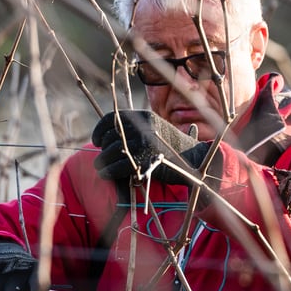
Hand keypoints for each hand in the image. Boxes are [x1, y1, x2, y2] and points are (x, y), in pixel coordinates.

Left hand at [92, 110, 211, 185]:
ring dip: (102, 162)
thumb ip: (137, 130)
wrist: (195, 160)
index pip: (113, 118)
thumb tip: (111, 138)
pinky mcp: (144, 160)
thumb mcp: (156, 130)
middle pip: (110, 137)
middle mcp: (142, 127)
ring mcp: (143, 143)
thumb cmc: (174, 148)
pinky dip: (109, 171)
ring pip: (111, 152)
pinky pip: (118, 166)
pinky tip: (105, 174)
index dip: (100, 129)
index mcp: (143, 116)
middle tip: (100, 159)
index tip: (96, 140)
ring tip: (100, 168)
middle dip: (102, 150)